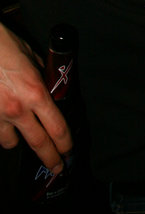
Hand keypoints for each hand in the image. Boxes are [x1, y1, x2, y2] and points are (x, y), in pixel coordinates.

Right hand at [0, 23, 71, 171]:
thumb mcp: (32, 58)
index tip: (69, 152)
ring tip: (22, 136)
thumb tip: (48, 84)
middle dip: (50, 159)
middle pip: (39, 143)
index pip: (57, 128)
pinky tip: (4, 124)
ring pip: (10, 143)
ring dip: (18, 141)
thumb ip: (41, 76)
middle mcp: (18, 109)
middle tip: (57, 167)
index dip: (65, 144)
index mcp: (36, 93)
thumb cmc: (6, 45)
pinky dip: (1, 130)